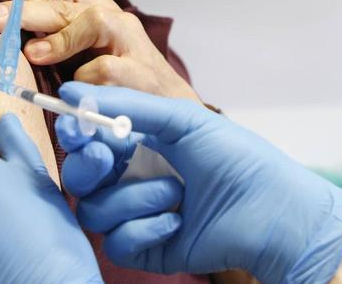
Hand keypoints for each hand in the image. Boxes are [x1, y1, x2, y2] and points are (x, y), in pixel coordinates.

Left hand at [0, 0, 199, 101]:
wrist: (168, 113)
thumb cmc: (117, 87)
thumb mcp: (82, 59)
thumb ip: (55, 45)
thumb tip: (11, 41)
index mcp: (100, 11)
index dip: (30, 1)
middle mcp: (118, 20)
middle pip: (69, 4)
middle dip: (27, 13)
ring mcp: (132, 43)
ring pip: (94, 20)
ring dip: (60, 40)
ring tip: (34, 55)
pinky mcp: (142, 73)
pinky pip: (105, 69)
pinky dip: (86, 80)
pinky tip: (78, 93)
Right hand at [58, 83, 341, 283]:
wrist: (270, 210)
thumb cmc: (235, 158)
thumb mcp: (182, 120)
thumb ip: (127, 105)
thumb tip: (72, 91)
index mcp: (139, 144)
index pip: (88, 139)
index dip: (75, 132)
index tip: (76, 126)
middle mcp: (132, 179)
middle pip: (79, 178)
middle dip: (87, 166)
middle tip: (108, 157)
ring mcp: (137, 216)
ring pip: (94, 212)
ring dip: (133, 199)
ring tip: (177, 192)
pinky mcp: (145, 250)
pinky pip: (116, 243)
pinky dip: (145, 230)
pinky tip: (177, 223)